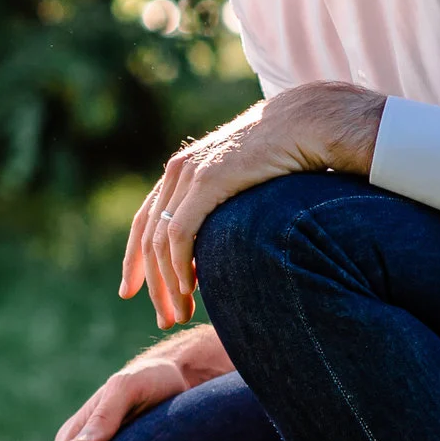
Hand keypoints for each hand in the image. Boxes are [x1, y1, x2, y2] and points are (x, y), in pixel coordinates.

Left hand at [124, 83, 384, 327]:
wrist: (310, 121)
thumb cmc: (289, 155)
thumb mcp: (247, 188)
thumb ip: (226, 214)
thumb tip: (220, 254)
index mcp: (183, 172)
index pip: (145, 223)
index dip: (134, 260)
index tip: (129, 292)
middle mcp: (178, 172)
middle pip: (148, 238)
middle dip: (154, 284)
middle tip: (166, 319)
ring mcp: (190, 174)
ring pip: (160, 242)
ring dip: (168, 284)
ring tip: (181, 314)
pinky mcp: (208, 180)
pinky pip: (179, 234)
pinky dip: (179, 266)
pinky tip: (190, 289)